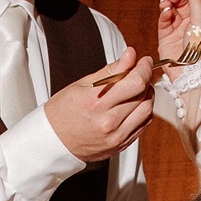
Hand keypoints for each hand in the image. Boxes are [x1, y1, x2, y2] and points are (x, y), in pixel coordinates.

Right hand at [44, 45, 153, 162]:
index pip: (135, 83)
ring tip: (136, 89)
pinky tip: (133, 105)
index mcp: (96, 103)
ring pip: (147, 111)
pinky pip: (143, 125)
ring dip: (147, 96)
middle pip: (143, 95)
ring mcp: (116, 137)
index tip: (144, 61)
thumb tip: (131, 55)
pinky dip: (142, 111)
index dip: (144, 68)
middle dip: (145, 79)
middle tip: (140, 72)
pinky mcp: (120, 145)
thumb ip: (111, 70)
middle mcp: (108, 122)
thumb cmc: (63, 112)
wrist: (52, 142)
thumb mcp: (82, 84)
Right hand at [157, 0, 200, 65]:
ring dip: (168, 3)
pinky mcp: (167, 38)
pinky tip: (165, 12)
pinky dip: (163, 15)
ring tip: (166, 3)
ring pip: (172, 10)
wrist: (193, 74)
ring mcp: (179, 30)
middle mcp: (192, 22)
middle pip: (182, 1)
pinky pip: (164, 22)